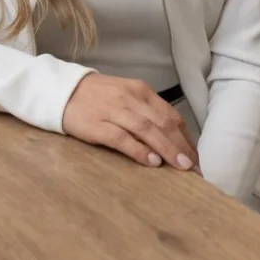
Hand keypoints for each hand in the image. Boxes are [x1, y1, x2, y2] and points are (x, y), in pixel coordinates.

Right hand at [63, 74, 201, 171]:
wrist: (64, 91)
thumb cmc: (99, 97)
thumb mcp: (127, 97)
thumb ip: (148, 113)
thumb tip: (172, 138)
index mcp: (141, 91)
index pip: (171, 115)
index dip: (186, 138)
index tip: (196, 157)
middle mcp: (131, 99)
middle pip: (163, 123)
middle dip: (181, 147)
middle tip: (194, 168)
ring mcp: (114, 111)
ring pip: (147, 130)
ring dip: (167, 149)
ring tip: (181, 167)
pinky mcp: (97, 125)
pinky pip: (122, 138)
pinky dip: (139, 150)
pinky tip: (152, 162)